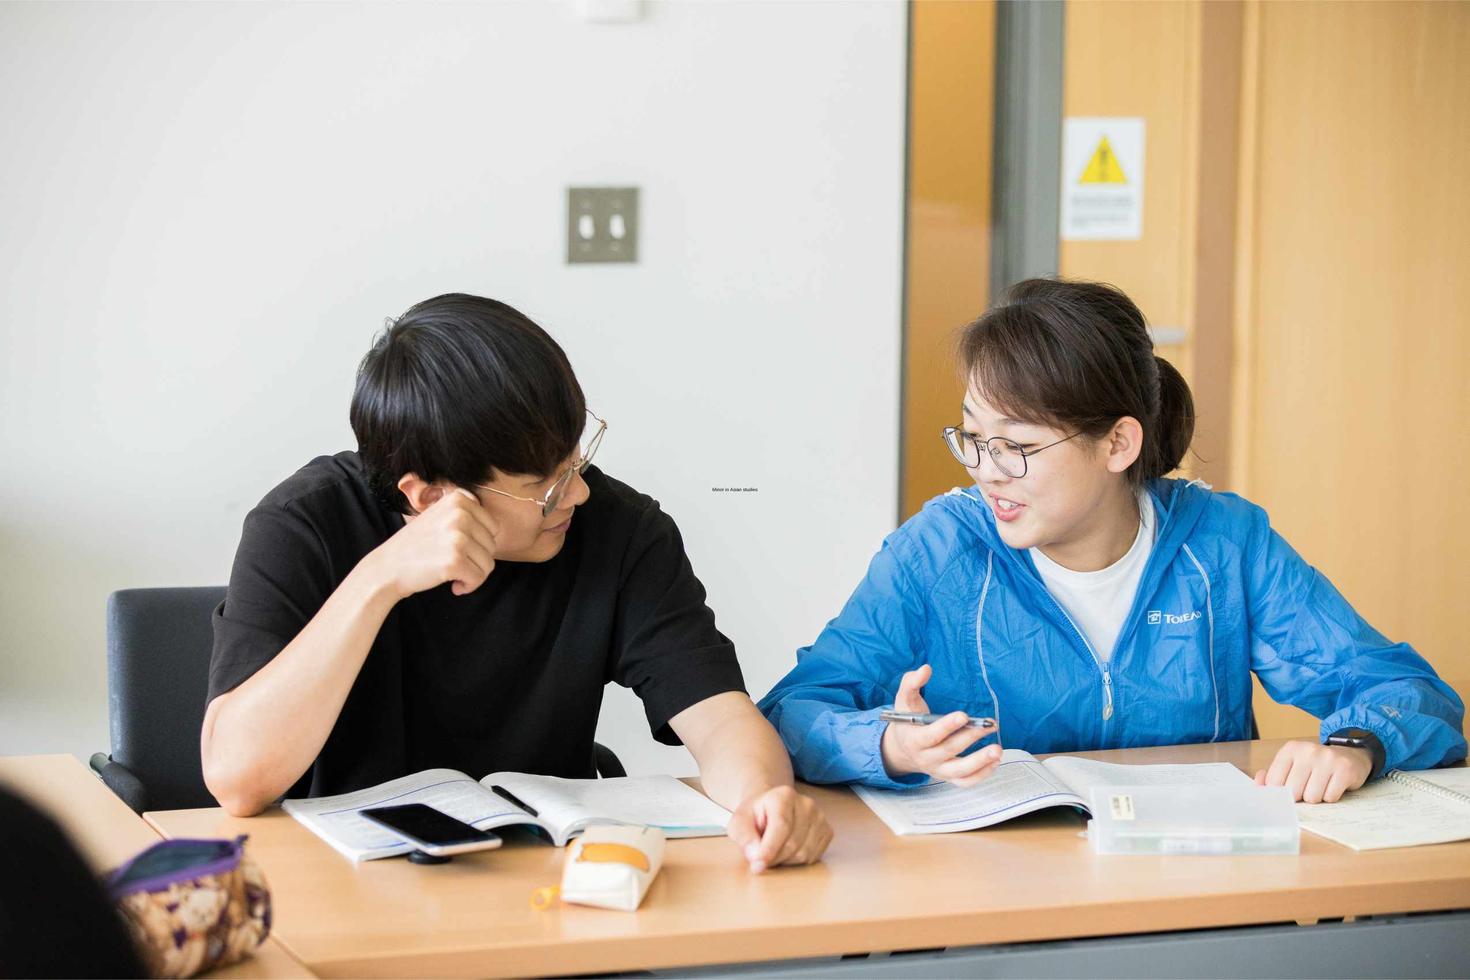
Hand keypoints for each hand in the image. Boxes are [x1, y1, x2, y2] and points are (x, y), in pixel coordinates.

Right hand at [366, 488, 500, 598]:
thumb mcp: (440, 515)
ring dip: (472, 574)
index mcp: (459, 499)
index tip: (457, 548)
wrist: (387, 567)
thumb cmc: (417, 545)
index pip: (493, 527)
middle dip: (475, 560)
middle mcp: (460, 514)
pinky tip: (453, 585)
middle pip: (492, 545)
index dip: (478, 544)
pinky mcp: (455, 560)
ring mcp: (457, 537)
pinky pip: (478, 578)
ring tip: (451, 572)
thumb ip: (466, 514)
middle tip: (452, 563)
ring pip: (488, 563)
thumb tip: (498, 526)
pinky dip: (468, 586)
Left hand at [724, 785, 831, 872]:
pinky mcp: (827, 831)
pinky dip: (798, 861)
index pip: (781, 826)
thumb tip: (756, 857)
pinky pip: (813, 857)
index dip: (769, 849)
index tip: (757, 865)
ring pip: (804, 854)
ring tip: (774, 849)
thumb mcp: (739, 823)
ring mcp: (820, 817)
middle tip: (760, 857)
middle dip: (774, 858)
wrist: (770, 809)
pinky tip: (788, 850)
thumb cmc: (755, 816)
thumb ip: (745, 838)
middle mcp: (806, 803)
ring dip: (785, 861)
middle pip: (792, 843)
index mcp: (784, 795)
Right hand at [879, 664, 1000, 785]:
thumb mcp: (903, 699)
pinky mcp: (949, 777)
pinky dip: (982, 775)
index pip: (930, 736)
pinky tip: (996, 761)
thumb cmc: (908, 719)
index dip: (946, 727)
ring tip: (997, 750)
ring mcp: (938, 770)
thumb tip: (926, 669)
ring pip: (960, 771)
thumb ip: (912, 682)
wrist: (902, 747)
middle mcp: (925, 758)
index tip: (963, 715)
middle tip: (988, 724)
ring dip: (980, 762)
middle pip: (949, 750)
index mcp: (913, 739)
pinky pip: (966, 781)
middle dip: (970, 737)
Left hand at [1255, 739, 1372, 802]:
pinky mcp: (1345, 770)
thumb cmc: (1315, 764)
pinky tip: (1333, 786)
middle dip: (1300, 796)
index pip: (1274, 781)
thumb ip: (1272, 775)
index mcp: (1290, 749)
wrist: (1349, 754)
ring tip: (1321, 786)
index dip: (1280, 793)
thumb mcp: (1292, 764)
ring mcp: (1327, 759)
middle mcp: (1308, 751)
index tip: (1287, 792)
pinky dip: (1331, 797)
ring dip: (1316, 798)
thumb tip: (1258, 786)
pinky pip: (1330, 797)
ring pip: (1312, 797)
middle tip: (1307, 788)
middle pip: (1293, 791)